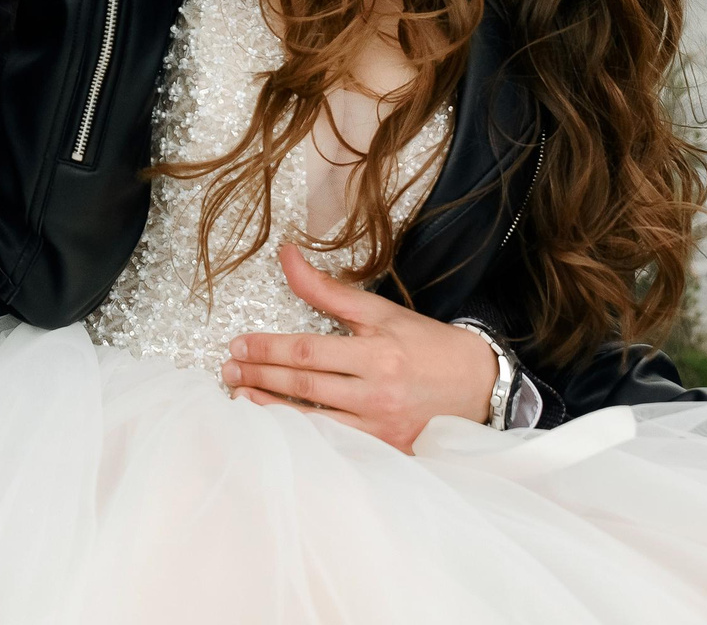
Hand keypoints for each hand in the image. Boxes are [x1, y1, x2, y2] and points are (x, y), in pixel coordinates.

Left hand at [219, 241, 500, 452]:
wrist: (478, 386)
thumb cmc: (425, 345)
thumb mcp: (379, 311)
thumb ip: (328, 290)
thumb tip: (287, 256)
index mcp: (377, 353)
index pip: (308, 351)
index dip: (268, 349)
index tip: (238, 344)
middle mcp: (377, 392)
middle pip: (305, 386)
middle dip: (261, 376)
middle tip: (228, 369)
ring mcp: (380, 427)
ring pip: (314, 420)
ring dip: (272, 407)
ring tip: (241, 396)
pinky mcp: (386, 451)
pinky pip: (335, 444)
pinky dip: (303, 436)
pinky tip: (278, 428)